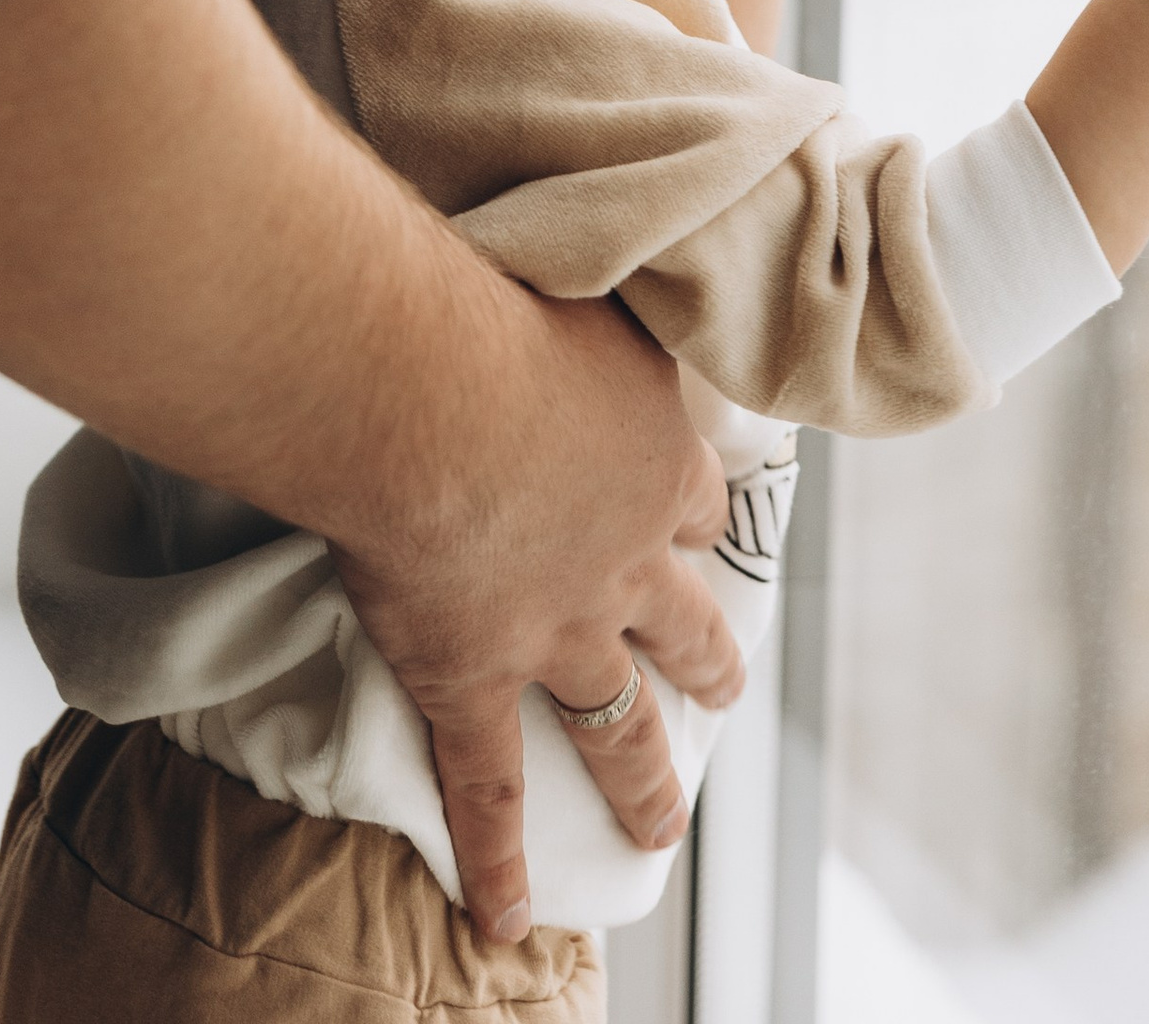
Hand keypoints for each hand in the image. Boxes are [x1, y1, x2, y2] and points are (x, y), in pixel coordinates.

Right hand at [333, 293, 742, 942]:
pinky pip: (490, 788)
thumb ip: (602, 285)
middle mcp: (622, 560)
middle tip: (724, 685)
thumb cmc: (493, 304)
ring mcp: (555, 632)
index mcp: (654, 460)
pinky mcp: (473, 680)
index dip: (692, 517)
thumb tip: (621, 230)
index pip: (693, 503)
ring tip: (661, 827)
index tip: (697, 529)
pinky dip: (499, 857)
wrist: (424, 384)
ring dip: (640, 781)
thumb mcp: (583, 283)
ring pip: (614, 723)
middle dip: (705, 661)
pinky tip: (508, 918)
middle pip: (682, 625)